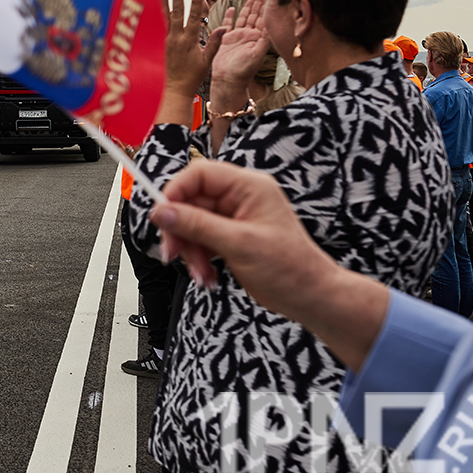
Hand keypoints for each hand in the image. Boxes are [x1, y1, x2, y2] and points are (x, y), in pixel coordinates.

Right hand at [149, 160, 389, 370]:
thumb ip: (197, 225)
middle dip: (181, 231)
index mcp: (249, 187)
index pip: (199, 174)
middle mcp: (241, 197)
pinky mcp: (231, 236)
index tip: (161, 215)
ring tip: (200, 274)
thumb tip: (162, 211)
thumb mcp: (238, 244)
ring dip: (190, 251)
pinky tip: (208, 276)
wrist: (311, 298)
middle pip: (191, 202)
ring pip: (193, 224)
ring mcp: (235, 217)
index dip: (175, 192)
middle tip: (172, 253)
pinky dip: (199, 258)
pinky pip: (201, 240)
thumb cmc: (291, 269)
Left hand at [160, 0, 224, 99]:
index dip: (196, 1)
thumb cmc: (193, 77)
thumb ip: (215, 43)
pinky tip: (161, 7)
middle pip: (177, 13)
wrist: (177, 89)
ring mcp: (169, 40)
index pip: (194, 17)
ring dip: (165, 3)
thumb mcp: (207, 61)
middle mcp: (177, 39)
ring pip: (167, 18)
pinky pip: (164, 25)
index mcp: (189, 41)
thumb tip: (224, 28)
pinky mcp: (165, 43)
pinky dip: (163, 15)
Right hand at [209, 0, 270, 91]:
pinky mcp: (226, 39)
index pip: (265, 19)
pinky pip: (228, 24)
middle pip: (256, 16)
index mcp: (258, 39)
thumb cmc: (243, 71)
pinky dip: (230, 16)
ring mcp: (237, 37)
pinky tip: (233, 8)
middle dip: (260, 3)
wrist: (227, 80)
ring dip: (249, 7)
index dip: (268, 7)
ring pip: (244, 18)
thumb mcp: (257, 54)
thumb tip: (271, 25)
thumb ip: (264, 39)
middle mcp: (249, 36)